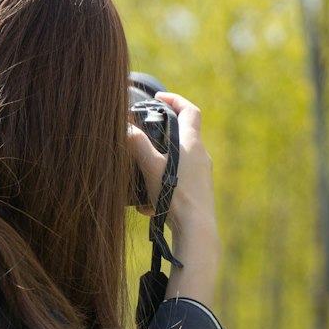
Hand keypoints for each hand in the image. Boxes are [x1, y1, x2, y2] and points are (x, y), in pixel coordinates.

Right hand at [126, 91, 216, 235]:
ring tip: (141, 179)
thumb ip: (137, 145)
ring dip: (159, 166)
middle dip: (162, 137)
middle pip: (183, 136)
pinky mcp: (200, 192)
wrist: (196, 229)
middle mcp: (201, 156)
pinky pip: (179, 182)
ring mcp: (202, 175)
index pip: (189, 110)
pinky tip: (148, 205)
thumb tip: (126, 128)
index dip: (175, 99)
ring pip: (179, 162)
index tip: (160, 98)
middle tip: (144, 139)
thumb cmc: (176, 196)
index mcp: (192, 143)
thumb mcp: (151, 167)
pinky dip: (164, 186)